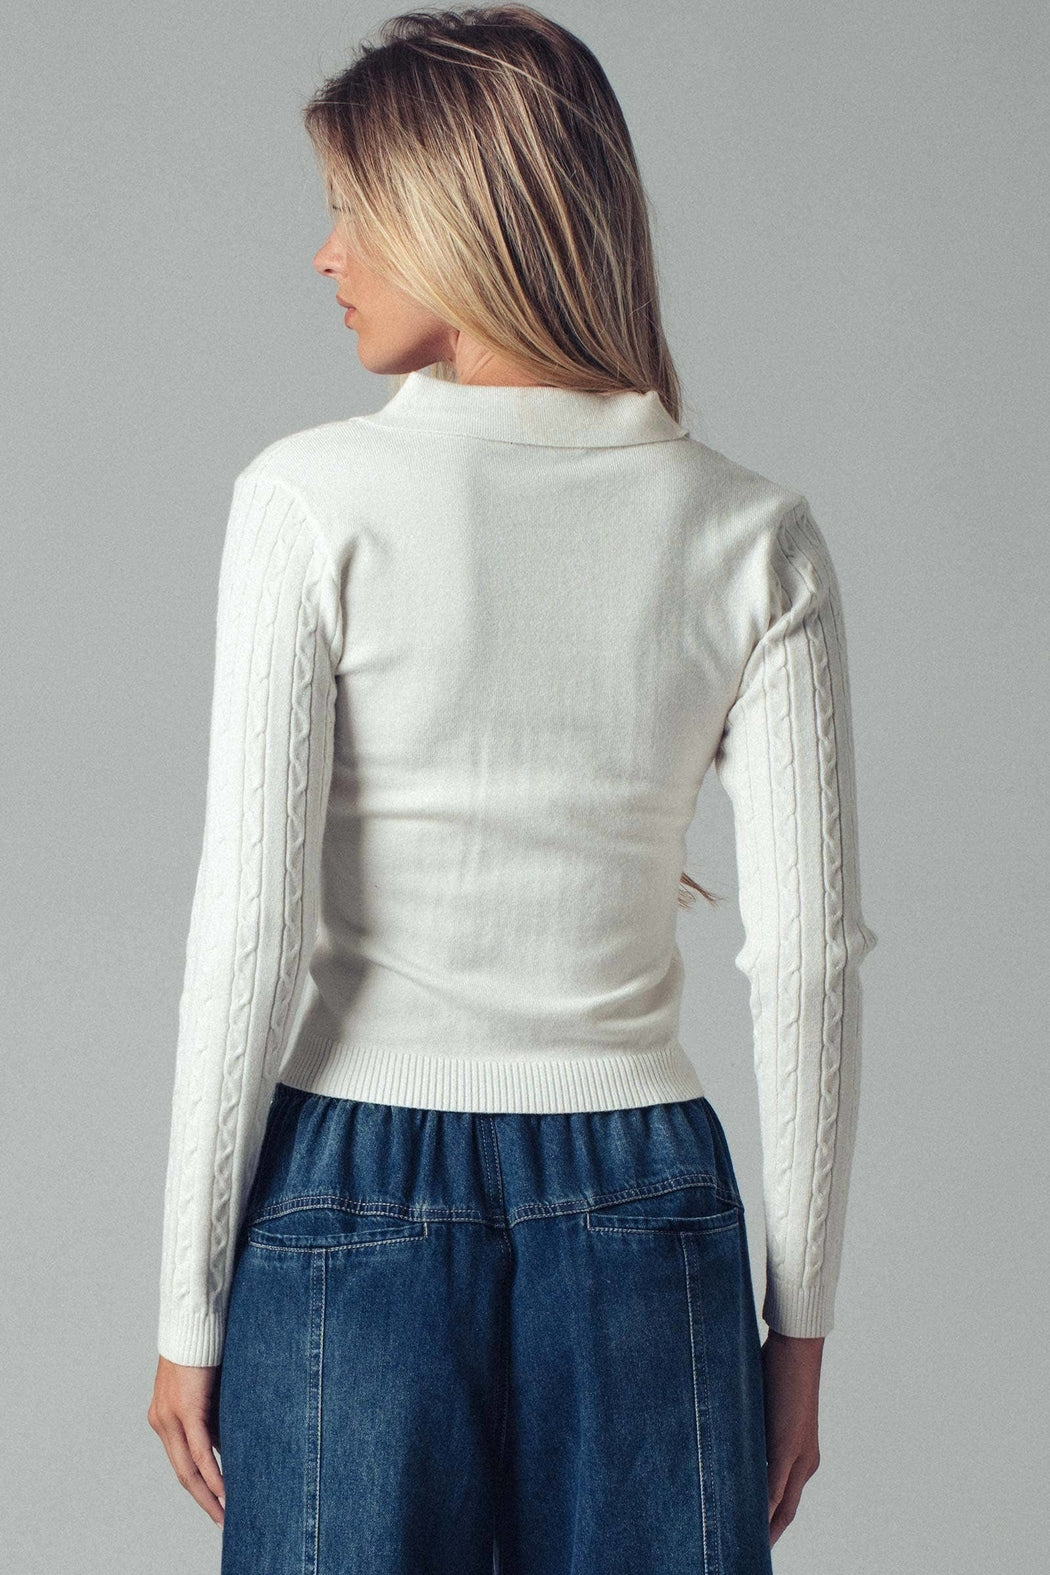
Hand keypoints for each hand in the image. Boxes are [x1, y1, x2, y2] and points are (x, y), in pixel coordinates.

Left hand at [148, 1355, 224, 1525]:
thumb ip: (212, 1417)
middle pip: (181, 1472)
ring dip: (208, 1493)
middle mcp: (161, 1421)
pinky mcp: (186, 1410)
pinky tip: (225, 1489)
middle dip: (202, 1498)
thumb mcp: (206, 1390)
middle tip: (221, 1518)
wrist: (193, 1320)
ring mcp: (170, 1418)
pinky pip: (200, 1451)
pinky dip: (213, 1473)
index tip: (215, 1500)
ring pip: (189, 1467)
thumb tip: (226, 1444)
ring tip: (225, 1512)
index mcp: (163, 1416)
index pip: (181, 1459)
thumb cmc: (204, 1348)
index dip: (198, 1483)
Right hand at [761, 1329, 823, 1545]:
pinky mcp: (788, 1446)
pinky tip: (749, 1520)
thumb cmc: (779, 1370)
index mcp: (801, 1458)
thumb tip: (732, 1450)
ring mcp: (799, 1457)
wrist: (798, 1347)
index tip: (752, 1542)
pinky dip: (762, 1507)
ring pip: (782, 1506)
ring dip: (763, 1527)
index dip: (770, 1526)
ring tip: (742, 1545)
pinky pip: (775, 1487)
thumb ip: (754, 1437)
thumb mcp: (764, 1412)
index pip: (785, 1504)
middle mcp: (805, 1464)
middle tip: (745, 1554)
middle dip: (768, 1537)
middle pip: (786, 1514)